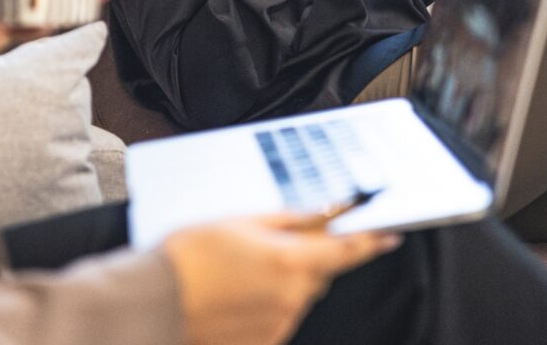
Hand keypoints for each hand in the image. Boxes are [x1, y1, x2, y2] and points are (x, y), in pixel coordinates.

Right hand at [163, 213, 401, 344]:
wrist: (157, 301)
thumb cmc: (193, 254)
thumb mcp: (242, 222)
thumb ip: (289, 220)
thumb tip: (324, 215)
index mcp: (290, 262)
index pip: (344, 251)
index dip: (370, 241)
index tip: (390, 234)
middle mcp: (292, 299)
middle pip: (318, 272)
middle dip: (305, 255)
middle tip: (267, 241)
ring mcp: (278, 326)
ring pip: (297, 295)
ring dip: (282, 279)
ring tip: (238, 268)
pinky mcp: (262, 344)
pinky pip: (278, 317)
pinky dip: (266, 302)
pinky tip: (234, 292)